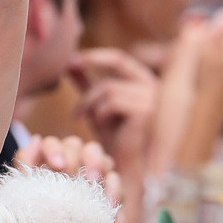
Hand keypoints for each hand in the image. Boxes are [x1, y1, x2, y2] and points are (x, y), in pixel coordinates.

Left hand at [15, 135, 120, 204]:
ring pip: (110, 169)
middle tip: (90, 180)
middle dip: (92, 162)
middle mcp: (78, 158)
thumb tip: (34, 141)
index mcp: (54, 153)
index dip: (56, 151)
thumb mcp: (27, 185)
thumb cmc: (36, 203)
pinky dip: (118, 216)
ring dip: (111, 185)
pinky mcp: (110, 195)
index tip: (58, 166)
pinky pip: (120, 201)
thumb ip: (27, 162)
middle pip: (91, 149)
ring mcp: (98, 174)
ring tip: (108, 203)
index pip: (56, 143)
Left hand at [69, 47, 156, 169]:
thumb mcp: (97, 105)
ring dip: (91, 104)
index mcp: (145, 82)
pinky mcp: (145, 111)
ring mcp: (152, 98)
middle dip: (91, 67)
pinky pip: (112, 102)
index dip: (95, 56)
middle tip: (68, 74)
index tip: (71, 59)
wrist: (125, 166)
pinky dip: (99, 114)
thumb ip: (86, 83)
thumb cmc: (113, 138)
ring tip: (88, 120)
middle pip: (116, 66)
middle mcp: (154, 86)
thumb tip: (70, 62)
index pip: (120, 59)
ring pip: (109, 87)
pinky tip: (100, 127)